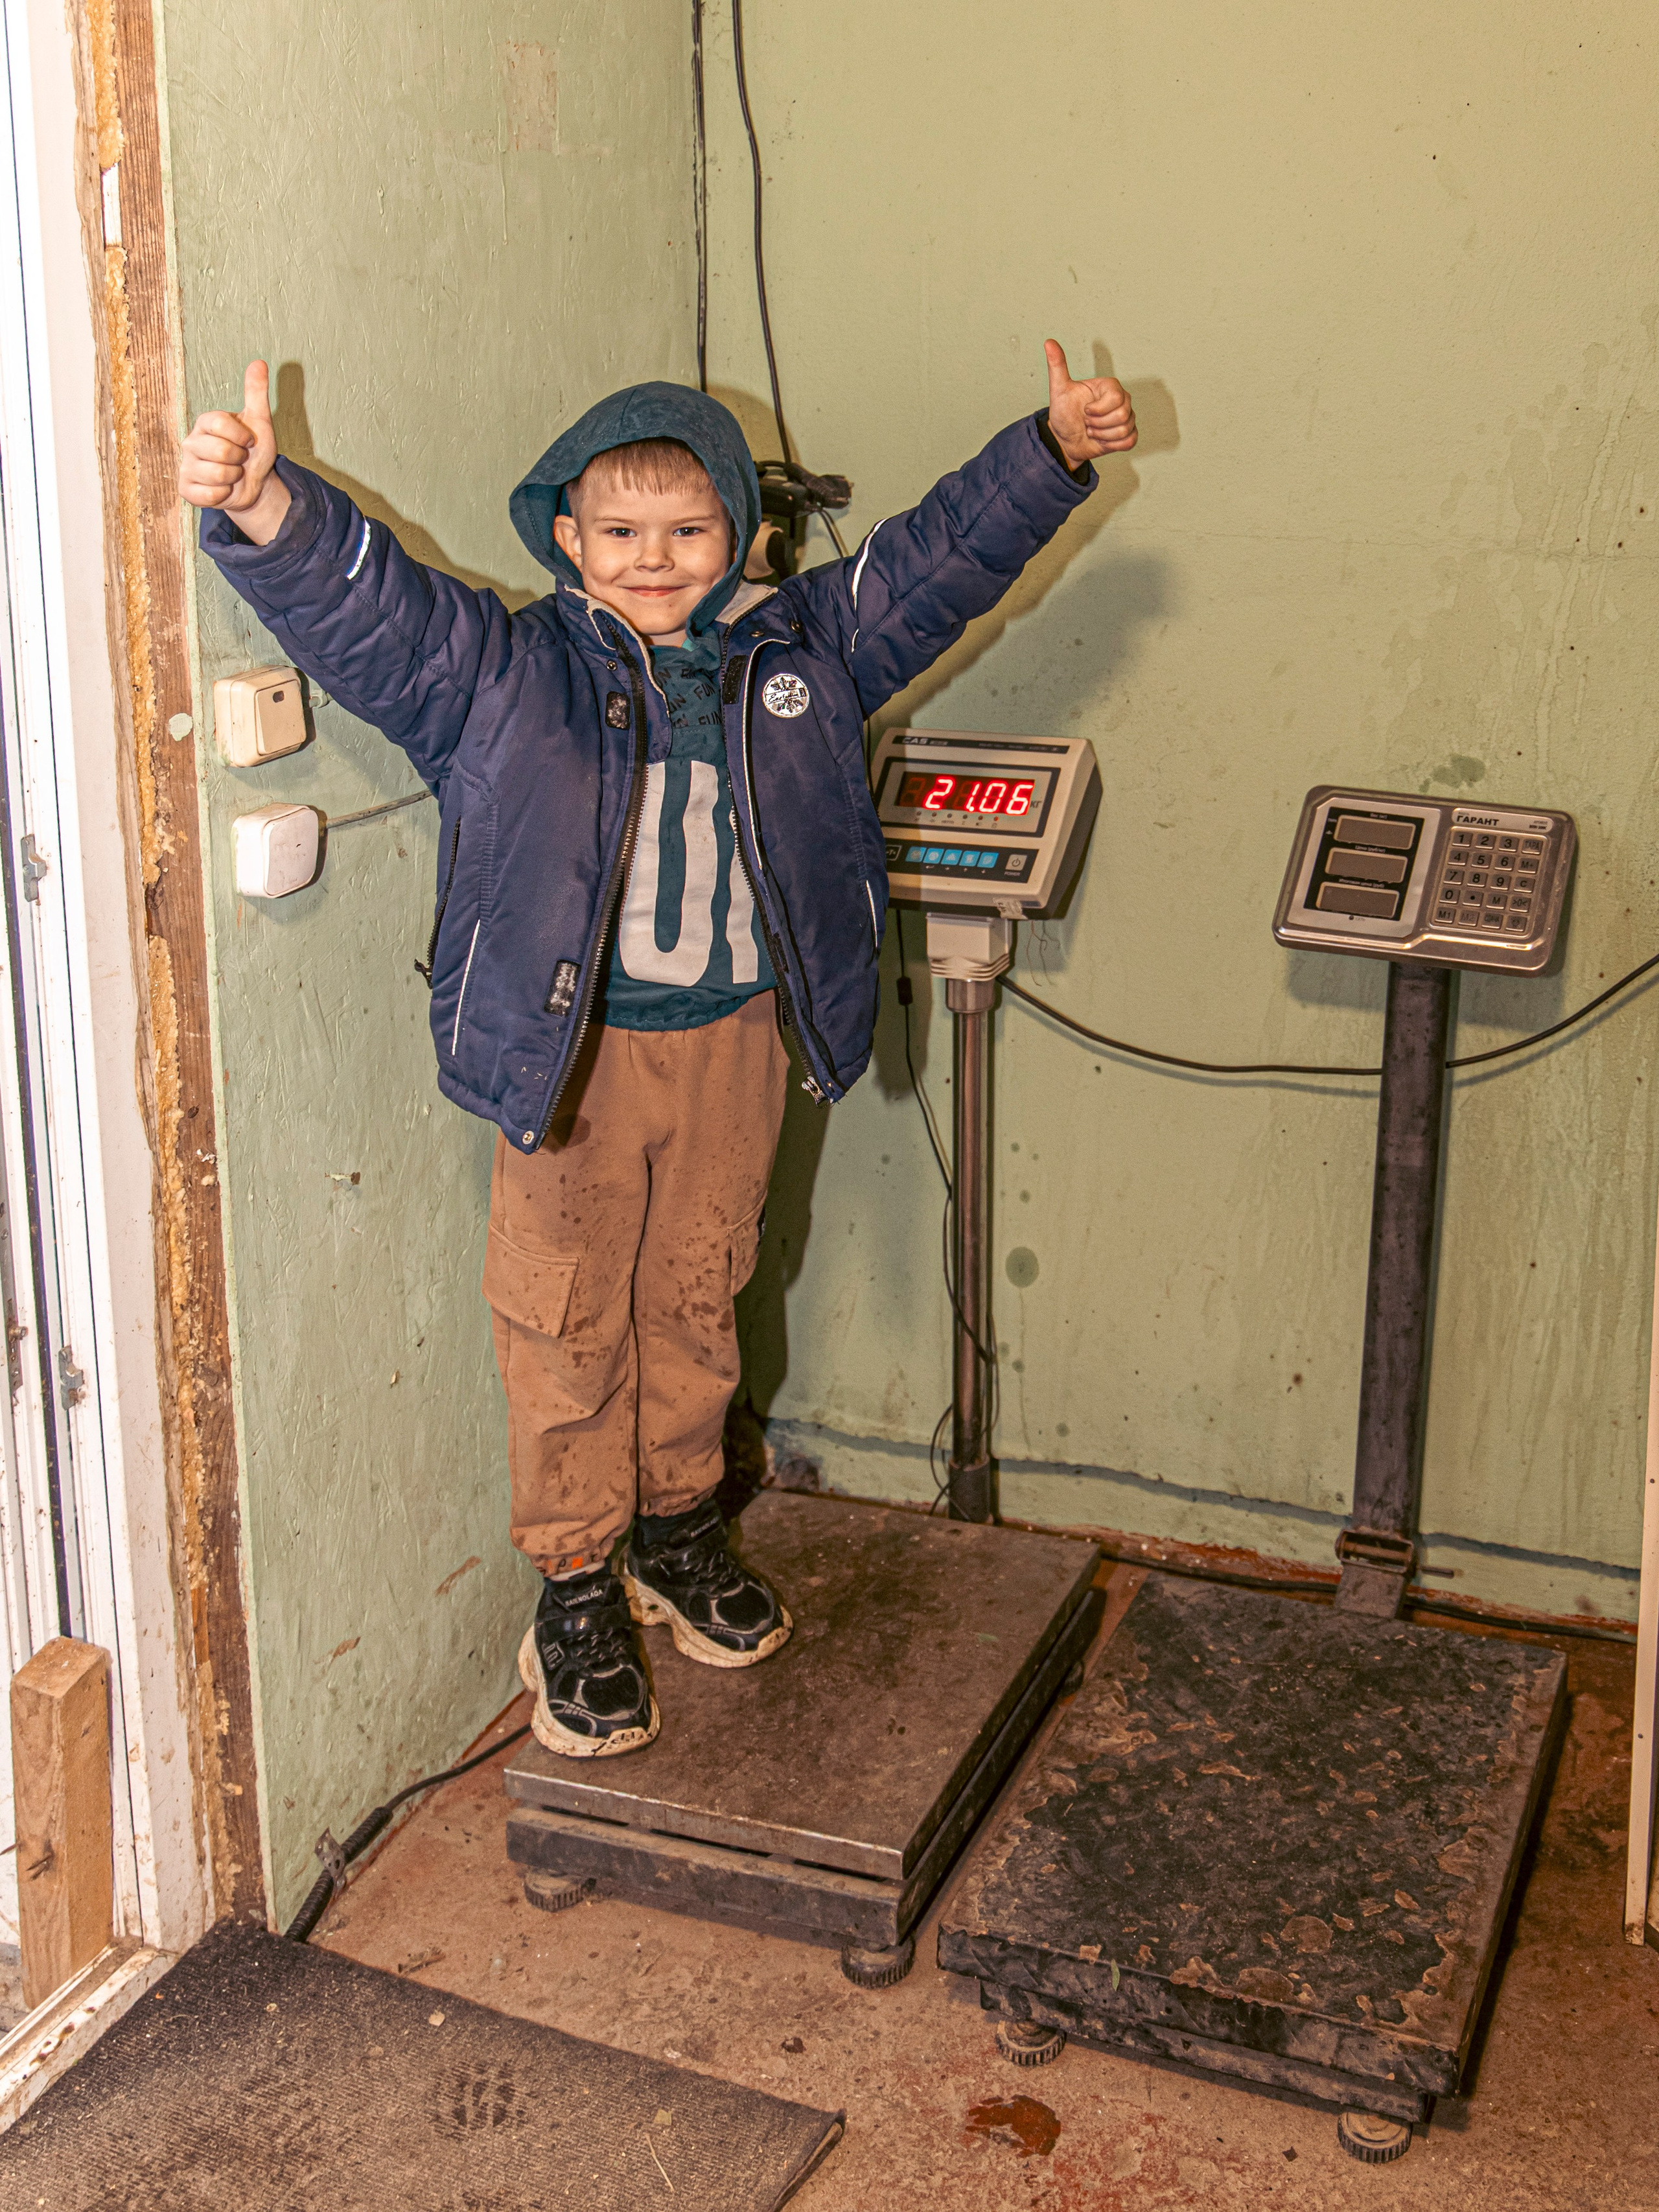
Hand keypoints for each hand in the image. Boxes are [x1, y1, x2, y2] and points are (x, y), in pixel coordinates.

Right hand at [177, 360, 289, 543]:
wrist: (253, 484)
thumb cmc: (252, 451)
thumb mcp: (259, 421)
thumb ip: (256, 393)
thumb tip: (259, 362)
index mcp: (205, 423)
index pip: (220, 423)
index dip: (242, 436)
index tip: (248, 441)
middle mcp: (191, 442)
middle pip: (221, 451)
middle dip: (240, 459)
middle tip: (239, 460)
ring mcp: (186, 466)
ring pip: (218, 474)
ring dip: (234, 478)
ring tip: (233, 474)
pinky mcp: (186, 489)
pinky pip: (209, 495)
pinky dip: (224, 495)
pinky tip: (224, 489)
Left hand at [1043, 340, 1136, 469]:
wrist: (1065, 439)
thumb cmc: (1065, 413)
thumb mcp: (1059, 390)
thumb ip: (1057, 366)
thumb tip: (1049, 342)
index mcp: (1109, 386)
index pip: (1115, 398)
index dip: (1097, 410)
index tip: (1085, 410)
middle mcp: (1122, 399)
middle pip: (1121, 415)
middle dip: (1098, 424)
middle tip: (1087, 422)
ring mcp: (1127, 417)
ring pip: (1124, 430)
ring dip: (1102, 435)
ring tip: (1092, 430)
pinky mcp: (1128, 434)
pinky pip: (1129, 441)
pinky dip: (1111, 444)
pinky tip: (1101, 440)